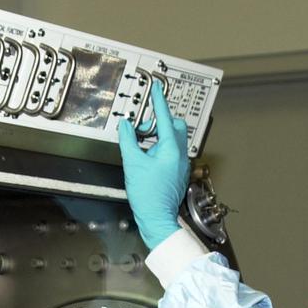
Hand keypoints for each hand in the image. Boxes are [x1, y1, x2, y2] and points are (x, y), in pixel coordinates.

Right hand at [117, 81, 190, 249]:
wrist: (157, 219)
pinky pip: (173, 153)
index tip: (157, 88)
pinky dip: (162, 149)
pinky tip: (150, 160)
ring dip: (160, 137)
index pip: (165, 118)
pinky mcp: (179, 173)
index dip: (159, 101)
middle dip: (161, 122)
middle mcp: (180, 155)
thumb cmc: (148, 196)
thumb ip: (128, 141)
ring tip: (144, 147)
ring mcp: (182, 165)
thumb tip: (126, 126)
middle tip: (144, 130)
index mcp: (171, 149)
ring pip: (175, 140)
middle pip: (175, 126)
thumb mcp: (132, 164)